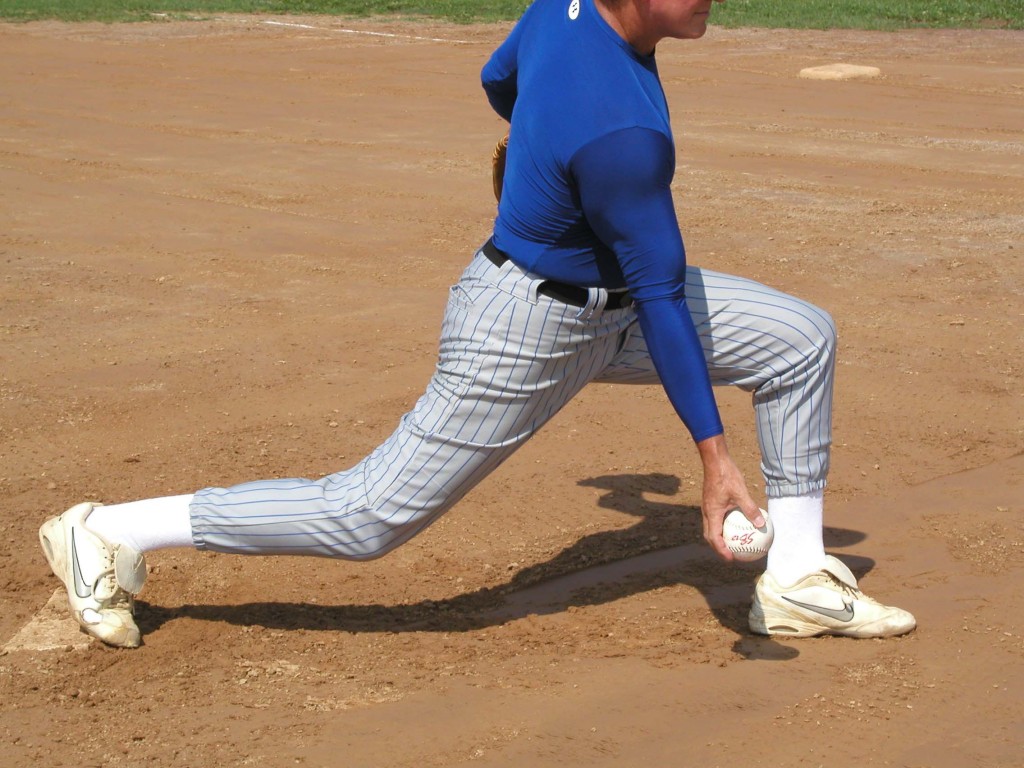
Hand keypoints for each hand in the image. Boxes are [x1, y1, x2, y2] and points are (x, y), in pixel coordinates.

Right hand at [696, 434, 761, 560]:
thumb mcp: (741, 493)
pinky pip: (715, 519)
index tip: (731, 558)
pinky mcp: (710, 502)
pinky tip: (735, 524)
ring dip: (719, 538)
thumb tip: (760, 524)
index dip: (721, 550)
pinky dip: (722, 527)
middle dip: (718, 548)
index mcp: (712, 513)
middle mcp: (707, 512)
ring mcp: (707, 507)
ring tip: (732, 544)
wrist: (714, 461)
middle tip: (731, 555)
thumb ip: (749, 509)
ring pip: (711, 527)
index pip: (714, 537)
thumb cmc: (726, 475)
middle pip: (710, 535)